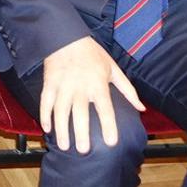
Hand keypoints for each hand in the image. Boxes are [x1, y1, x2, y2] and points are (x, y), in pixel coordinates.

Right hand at [39, 36, 144, 152]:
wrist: (66, 37)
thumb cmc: (92, 54)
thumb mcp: (113, 69)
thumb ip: (127, 90)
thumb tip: (141, 108)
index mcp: (98, 84)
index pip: (105, 109)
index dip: (109, 126)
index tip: (111, 142)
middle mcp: (80, 87)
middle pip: (80, 113)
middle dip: (81, 133)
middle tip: (84, 150)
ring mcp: (63, 85)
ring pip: (61, 111)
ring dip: (62, 129)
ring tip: (65, 146)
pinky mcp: (49, 83)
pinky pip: (45, 102)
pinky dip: (45, 115)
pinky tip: (47, 128)